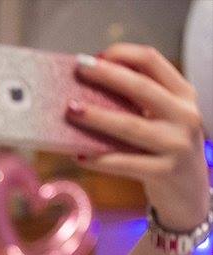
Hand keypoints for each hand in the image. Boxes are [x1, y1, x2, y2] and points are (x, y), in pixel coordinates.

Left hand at [68, 43, 208, 229]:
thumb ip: (136, 103)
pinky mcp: (165, 172)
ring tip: (71, 111)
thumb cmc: (164, 149)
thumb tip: (84, 90)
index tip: (95, 57)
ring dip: (98, 117)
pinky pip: (125, 163)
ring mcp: (177, 144)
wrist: (189, 193)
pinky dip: (99, 159)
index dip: (123, 55)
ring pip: (131, 126)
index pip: (153, 62)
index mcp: (183, 94)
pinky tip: (78, 155)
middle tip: (77, 70)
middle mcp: (185, 115)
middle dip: (107, 76)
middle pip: (142, 88)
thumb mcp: (162, 119)